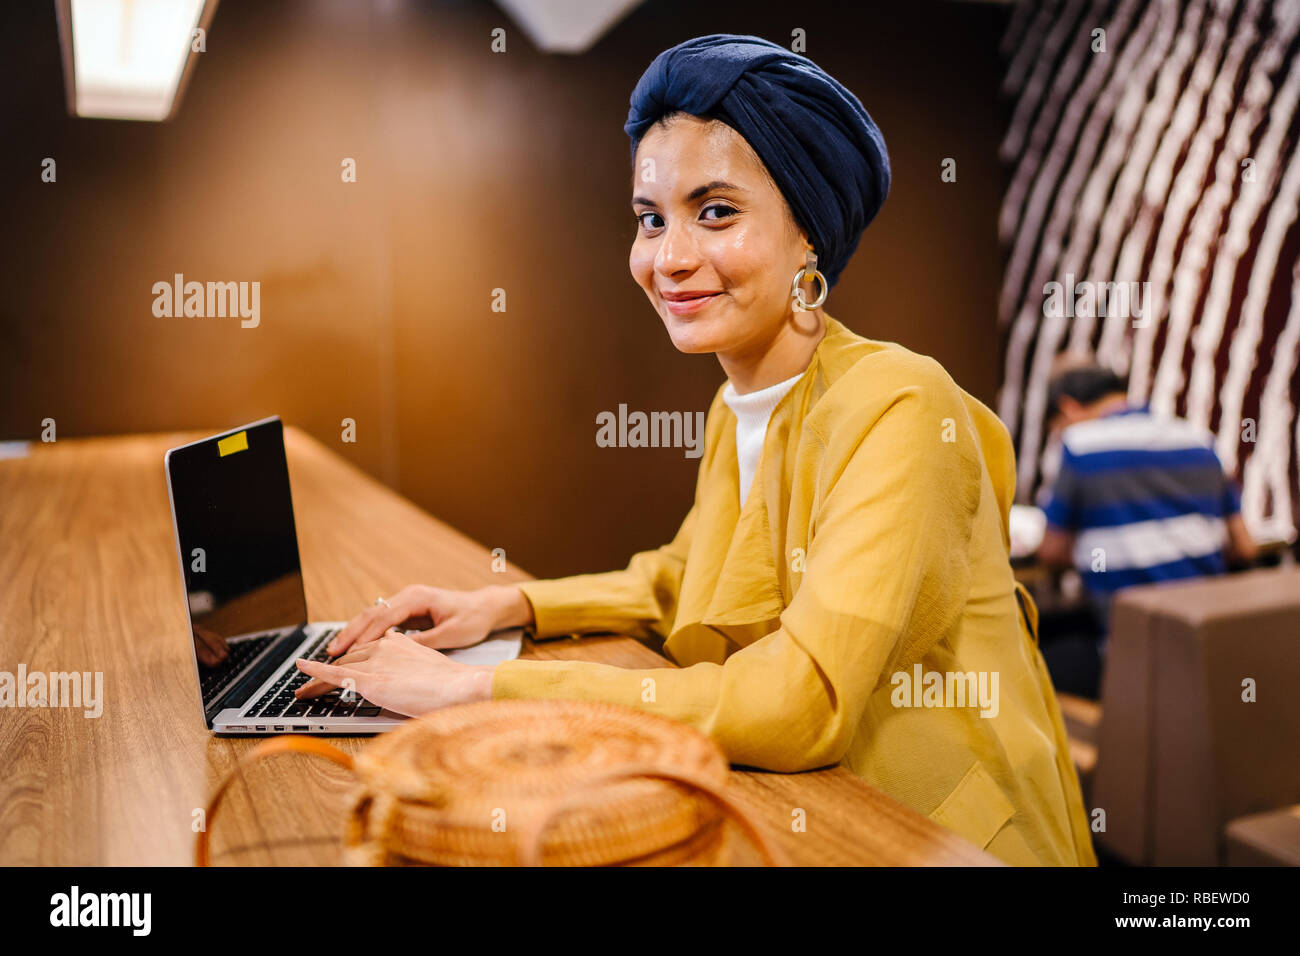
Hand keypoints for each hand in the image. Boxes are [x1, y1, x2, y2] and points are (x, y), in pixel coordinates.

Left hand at [294, 631, 493, 716]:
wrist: (460, 686)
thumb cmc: (452, 683)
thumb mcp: (429, 665)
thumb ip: (411, 665)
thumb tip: (403, 672)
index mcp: (398, 643)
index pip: (365, 651)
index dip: (349, 662)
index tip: (339, 668)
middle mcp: (384, 646)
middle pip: (349, 659)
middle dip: (329, 671)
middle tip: (311, 684)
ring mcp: (376, 662)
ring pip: (339, 668)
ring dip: (317, 679)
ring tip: (303, 692)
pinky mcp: (370, 680)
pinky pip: (334, 674)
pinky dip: (314, 672)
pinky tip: (301, 669)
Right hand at [328, 584, 531, 655]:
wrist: (486, 607)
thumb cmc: (473, 619)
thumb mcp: (451, 634)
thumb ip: (424, 641)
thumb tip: (398, 651)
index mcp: (417, 598)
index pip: (383, 617)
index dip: (365, 636)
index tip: (349, 652)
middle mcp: (408, 596)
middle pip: (371, 614)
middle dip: (350, 633)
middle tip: (331, 652)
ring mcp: (406, 602)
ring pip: (372, 617)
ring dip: (354, 633)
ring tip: (336, 651)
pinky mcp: (408, 611)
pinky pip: (381, 622)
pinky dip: (366, 633)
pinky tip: (355, 647)